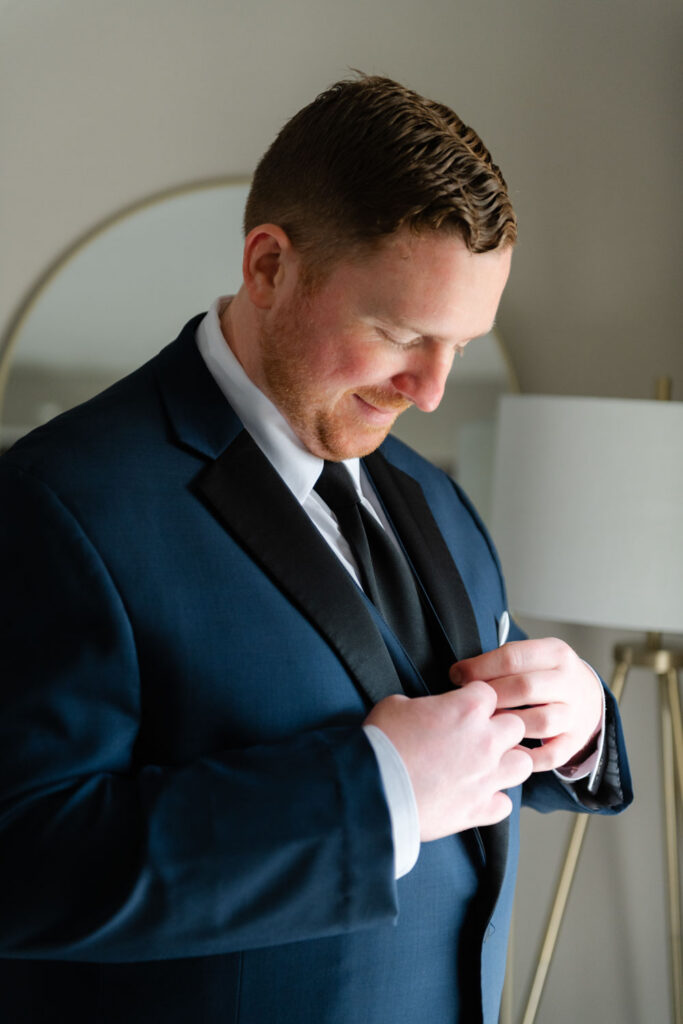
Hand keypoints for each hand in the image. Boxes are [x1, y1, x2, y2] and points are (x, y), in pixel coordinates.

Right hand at [364, 683, 532, 840]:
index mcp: (467, 709)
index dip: (474, 699)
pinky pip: (504, 804)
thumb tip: (427, 711)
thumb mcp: (396, 705)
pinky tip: (475, 796)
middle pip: (517, 726)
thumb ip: (424, 704)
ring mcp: (486, 777)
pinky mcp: (478, 809)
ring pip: (523, 765)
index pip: (489, 692)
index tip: (462, 707)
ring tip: (485, 766)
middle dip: (500, 728)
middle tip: (477, 735)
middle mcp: (485, 741)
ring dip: (507, 763)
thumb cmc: (381, 744)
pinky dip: (492, 801)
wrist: (373, 790)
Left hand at [450, 638, 602, 773]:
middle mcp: (568, 681)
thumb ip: (503, 662)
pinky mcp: (575, 741)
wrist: (589, 698)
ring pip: (541, 721)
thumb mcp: (533, 657)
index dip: (479, 667)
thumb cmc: (547, 676)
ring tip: (489, 725)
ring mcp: (574, 713)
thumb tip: (460, 674)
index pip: (513, 657)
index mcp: (555, 653)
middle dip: (491, 696)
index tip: (457, 675)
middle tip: (471, 703)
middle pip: (525, 687)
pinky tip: (508, 749)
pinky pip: (550, 755)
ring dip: (509, 724)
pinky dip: (527, 756)